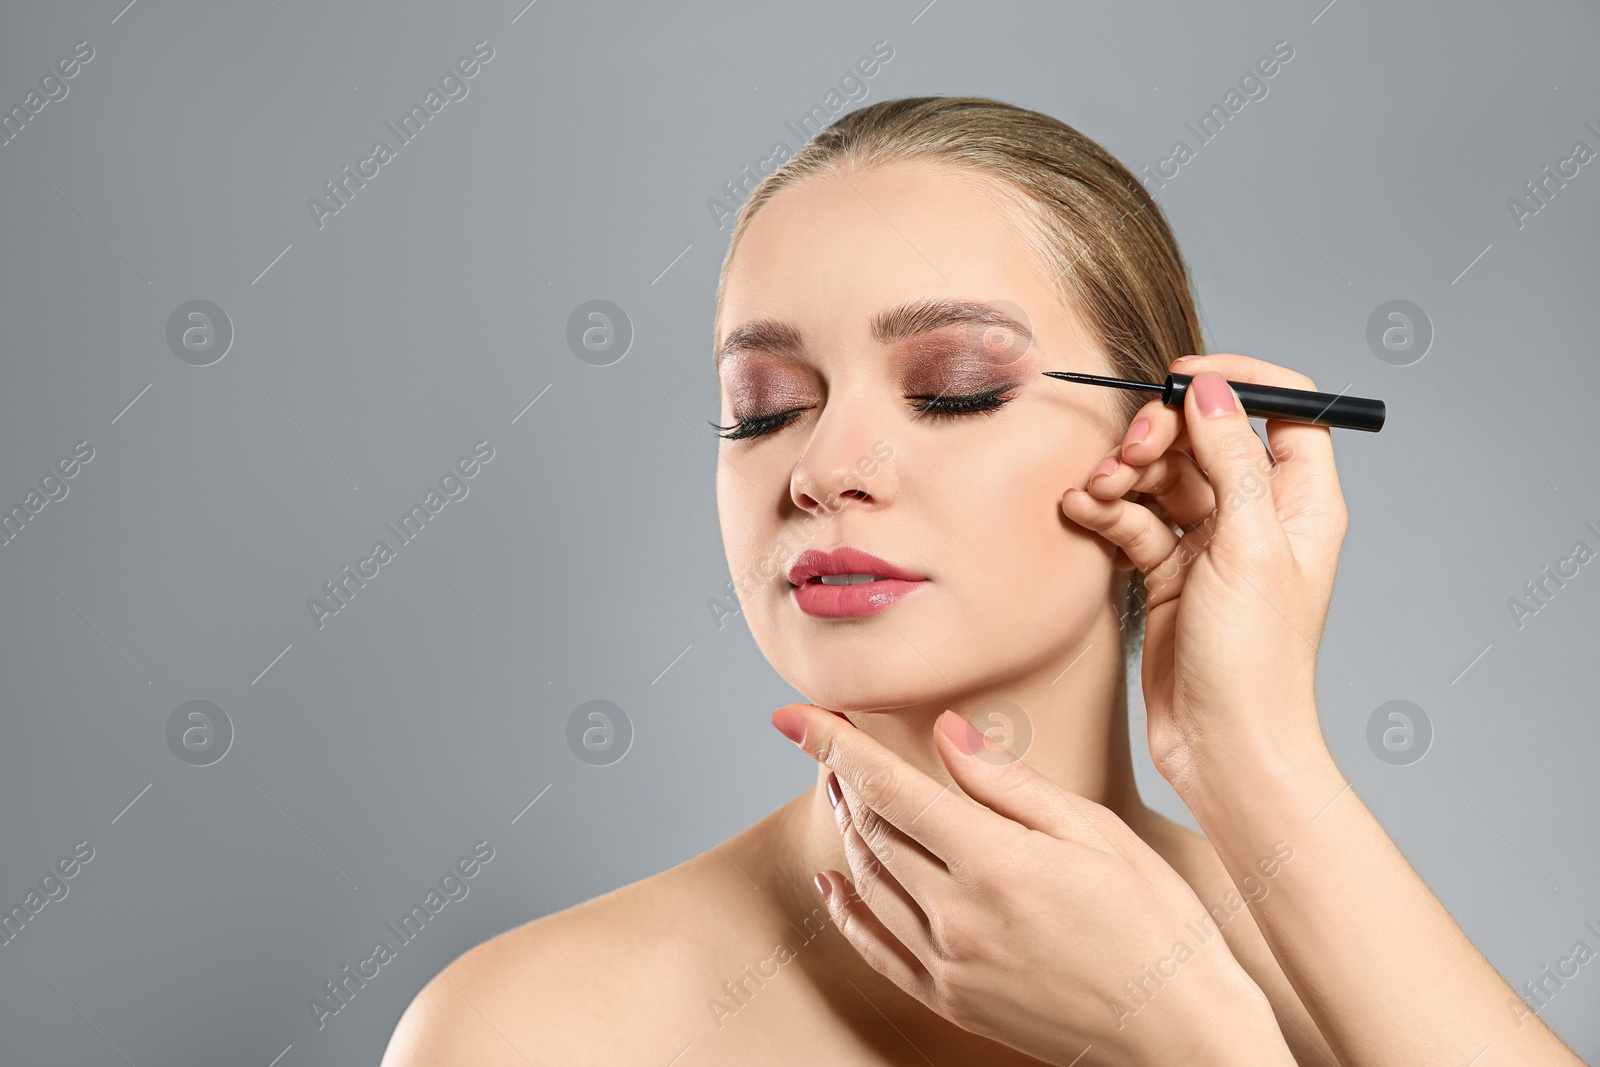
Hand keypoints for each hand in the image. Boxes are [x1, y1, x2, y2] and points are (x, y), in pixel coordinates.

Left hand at [770, 702, 1295, 1066]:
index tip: (796, 715)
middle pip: (872, 830)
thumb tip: (948, 732)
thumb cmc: (1156, 924)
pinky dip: (847, 910)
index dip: (835, 744)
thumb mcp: (1096, 832)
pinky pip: (876, 948)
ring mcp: (949, 963)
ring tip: (838, 791)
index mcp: (996, 862)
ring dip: (845, 830)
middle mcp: (958, 915)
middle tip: (829, 744)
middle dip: (841, 779)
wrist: (1180, 1033)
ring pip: (869, 882)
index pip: (890, 787)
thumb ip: (1010, 782)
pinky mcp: (951, 999)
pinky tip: (835, 882)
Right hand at [1060, 355, 1347, 786]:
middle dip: (1159, 435)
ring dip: (1122, 475)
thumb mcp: (1248, 548)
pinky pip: (1133, 520)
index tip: (1182, 379)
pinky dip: (1106, 510)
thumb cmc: (1256, 663)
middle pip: (1205, 439)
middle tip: (1129, 453)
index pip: (1284, 408)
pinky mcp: (1168, 573)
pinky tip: (1082, 512)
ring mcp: (1210, 545)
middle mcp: (1258, 516)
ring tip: (1095, 493)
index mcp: (1300, 503)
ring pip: (1161, 477)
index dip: (1236, 383)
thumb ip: (1232, 461)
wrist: (1223, 748)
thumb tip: (1211, 392)